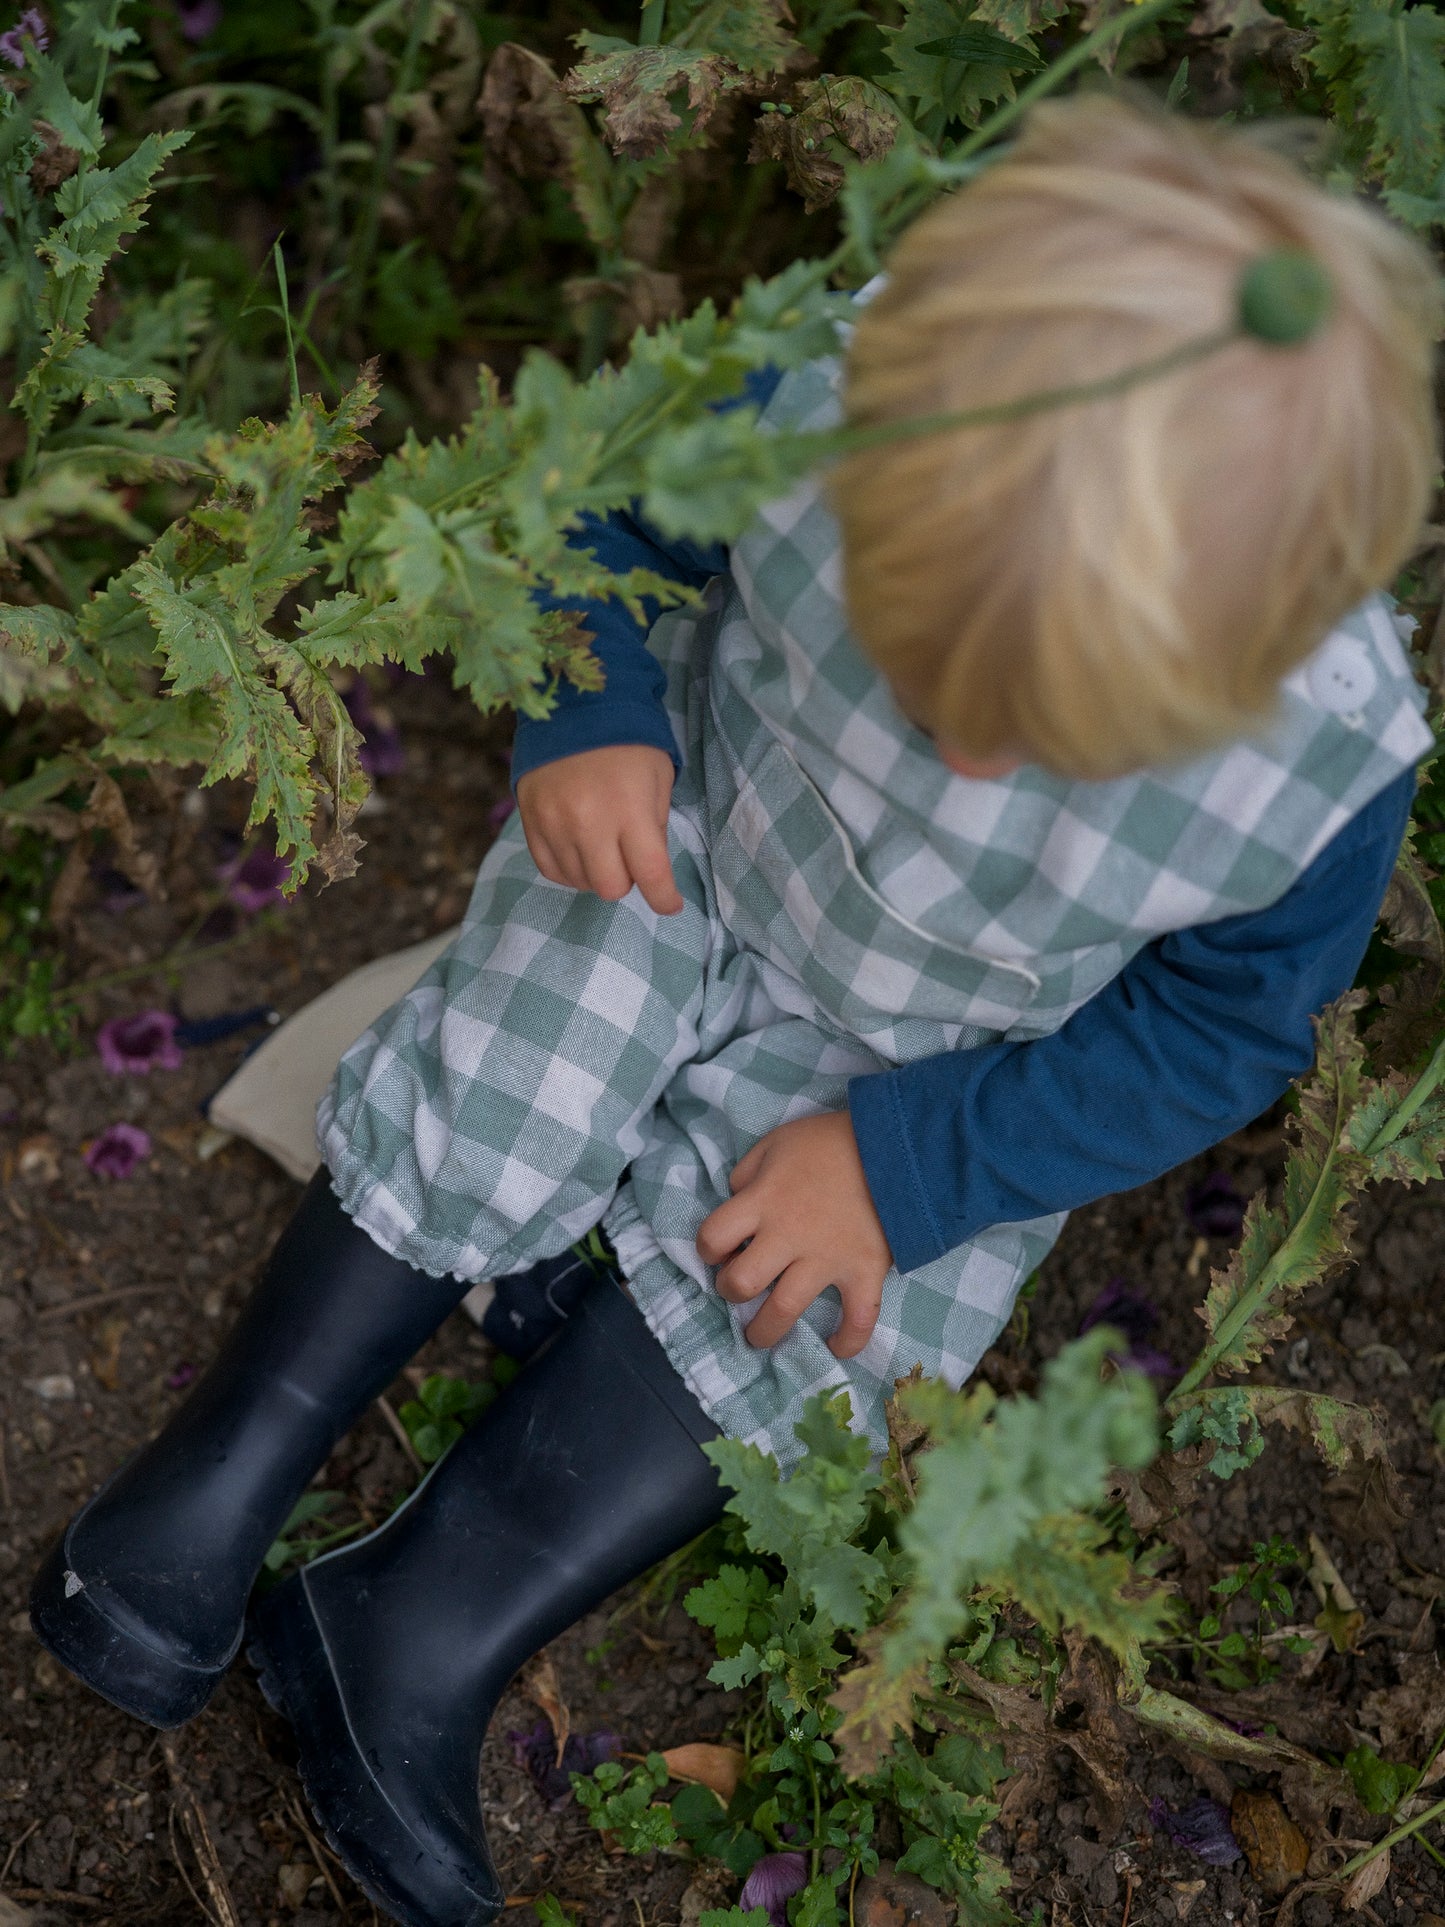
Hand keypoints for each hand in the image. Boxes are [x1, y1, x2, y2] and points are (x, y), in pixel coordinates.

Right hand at [515, 744, 682, 915]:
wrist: (573, 707)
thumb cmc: (627, 742)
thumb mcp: (658, 779)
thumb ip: (656, 826)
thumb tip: (648, 867)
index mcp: (630, 810)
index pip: (650, 874)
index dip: (664, 898)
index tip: (670, 904)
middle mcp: (590, 822)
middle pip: (611, 888)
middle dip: (628, 880)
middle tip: (630, 856)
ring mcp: (555, 824)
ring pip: (580, 882)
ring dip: (598, 874)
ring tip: (603, 846)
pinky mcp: (531, 821)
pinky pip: (550, 870)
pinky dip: (570, 870)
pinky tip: (580, 851)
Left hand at [696, 1111, 893, 1356]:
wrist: (894, 1143)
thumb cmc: (830, 1141)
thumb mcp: (777, 1141)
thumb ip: (749, 1171)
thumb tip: (737, 1200)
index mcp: (763, 1201)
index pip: (713, 1237)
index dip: (706, 1248)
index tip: (716, 1251)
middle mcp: (788, 1236)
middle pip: (742, 1282)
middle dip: (730, 1292)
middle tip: (736, 1289)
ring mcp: (827, 1259)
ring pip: (784, 1310)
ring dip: (765, 1330)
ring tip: (760, 1335)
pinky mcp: (864, 1271)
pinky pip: (857, 1318)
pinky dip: (849, 1340)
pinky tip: (836, 1348)